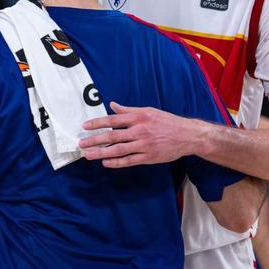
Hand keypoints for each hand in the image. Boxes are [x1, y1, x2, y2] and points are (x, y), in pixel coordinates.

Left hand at [79, 102, 201, 167]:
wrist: (187, 135)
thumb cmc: (167, 121)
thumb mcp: (148, 111)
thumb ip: (129, 110)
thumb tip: (113, 105)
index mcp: (139, 117)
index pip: (113, 120)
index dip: (98, 123)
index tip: (85, 126)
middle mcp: (140, 130)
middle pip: (112, 136)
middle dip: (95, 140)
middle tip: (81, 144)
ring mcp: (144, 145)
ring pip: (118, 150)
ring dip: (101, 153)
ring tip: (88, 155)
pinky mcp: (148, 157)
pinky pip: (129, 161)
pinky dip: (116, 162)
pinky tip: (106, 162)